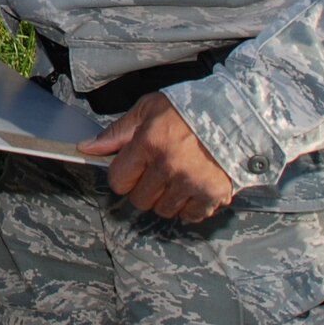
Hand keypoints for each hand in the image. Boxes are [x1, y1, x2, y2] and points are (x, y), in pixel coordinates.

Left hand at [77, 93, 234, 223]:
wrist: (235, 113)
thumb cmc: (189, 109)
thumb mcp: (148, 109)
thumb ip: (117, 132)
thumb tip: (88, 148)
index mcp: (149, 143)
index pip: (118, 180)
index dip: (122, 176)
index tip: (132, 169)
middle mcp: (169, 166)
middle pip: (139, 199)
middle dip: (143, 188)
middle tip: (156, 172)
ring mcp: (192, 182)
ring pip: (164, 210)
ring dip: (166, 199)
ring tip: (177, 177)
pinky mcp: (214, 193)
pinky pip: (191, 215)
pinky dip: (190, 207)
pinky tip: (193, 187)